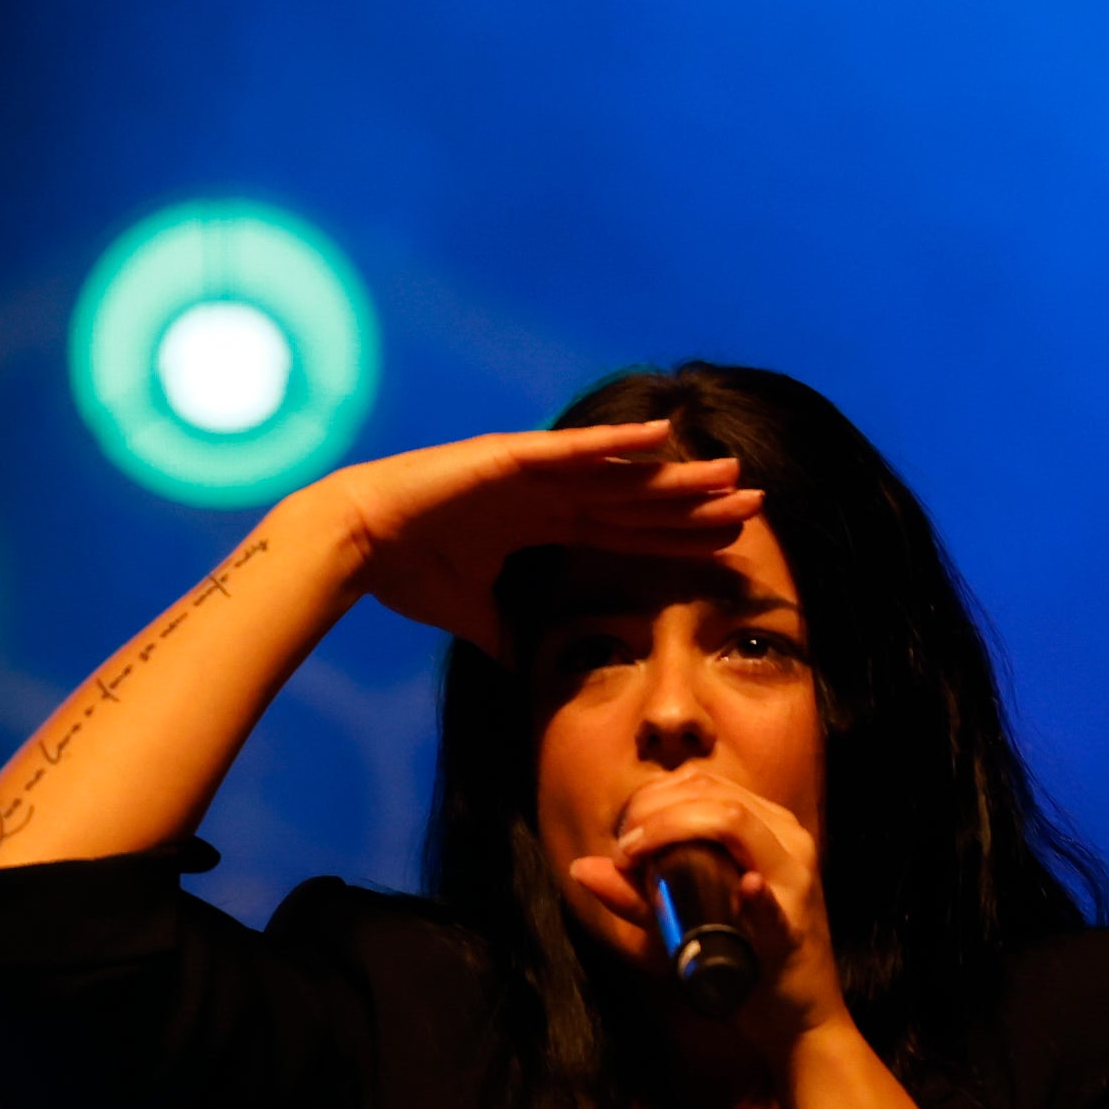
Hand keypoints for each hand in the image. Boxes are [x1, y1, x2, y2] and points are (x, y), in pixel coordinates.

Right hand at [318, 424, 759, 655]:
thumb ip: (503, 633)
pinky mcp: (512, 458)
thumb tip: (521, 671)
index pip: (626, 533)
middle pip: (639, 502)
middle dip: (696, 506)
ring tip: (731, 474)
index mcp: (543, 524)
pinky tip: (664, 438)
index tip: (727, 546)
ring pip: (621, 475)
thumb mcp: (470, 613)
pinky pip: (576, 451)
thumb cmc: (403, 570)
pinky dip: (619, 444)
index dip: (677, 538)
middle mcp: (549, 493)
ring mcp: (534, 472)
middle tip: (755, 505)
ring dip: (676, 475)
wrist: (354, 543)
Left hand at [565, 766, 851, 1046]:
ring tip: (638, 858)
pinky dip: (758, 896)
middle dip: (655, 811)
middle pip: (715, 795)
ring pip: (737, 823)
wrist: (792, 1017)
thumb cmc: (736, 961)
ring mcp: (795, 878)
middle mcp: (786, 839)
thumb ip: (635, 896)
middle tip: (625, 851)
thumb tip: (581, 867)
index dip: (653, 798)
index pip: (703, 783)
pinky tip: (746, 887)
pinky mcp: (796, 925)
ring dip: (677, 829)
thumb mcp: (680, 923)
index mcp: (763, 827)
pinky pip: (775, 901)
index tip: (623, 837)